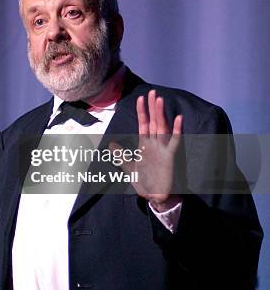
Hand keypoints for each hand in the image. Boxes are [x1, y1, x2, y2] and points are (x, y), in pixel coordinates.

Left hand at [111, 90, 182, 211]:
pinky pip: (174, 141)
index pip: (143, 124)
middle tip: (153, 92)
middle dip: (152, 108)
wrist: (154, 197)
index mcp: (145, 145)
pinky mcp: (170, 157)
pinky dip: (177, 130)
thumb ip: (121, 156)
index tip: (141, 98)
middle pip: (153, 121)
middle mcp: (154, 144)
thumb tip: (111, 145)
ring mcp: (163, 149)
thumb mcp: (129, 168)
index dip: (142, 112)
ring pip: (162, 127)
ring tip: (160, 100)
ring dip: (161, 114)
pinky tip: (178, 118)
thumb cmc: (144, 182)